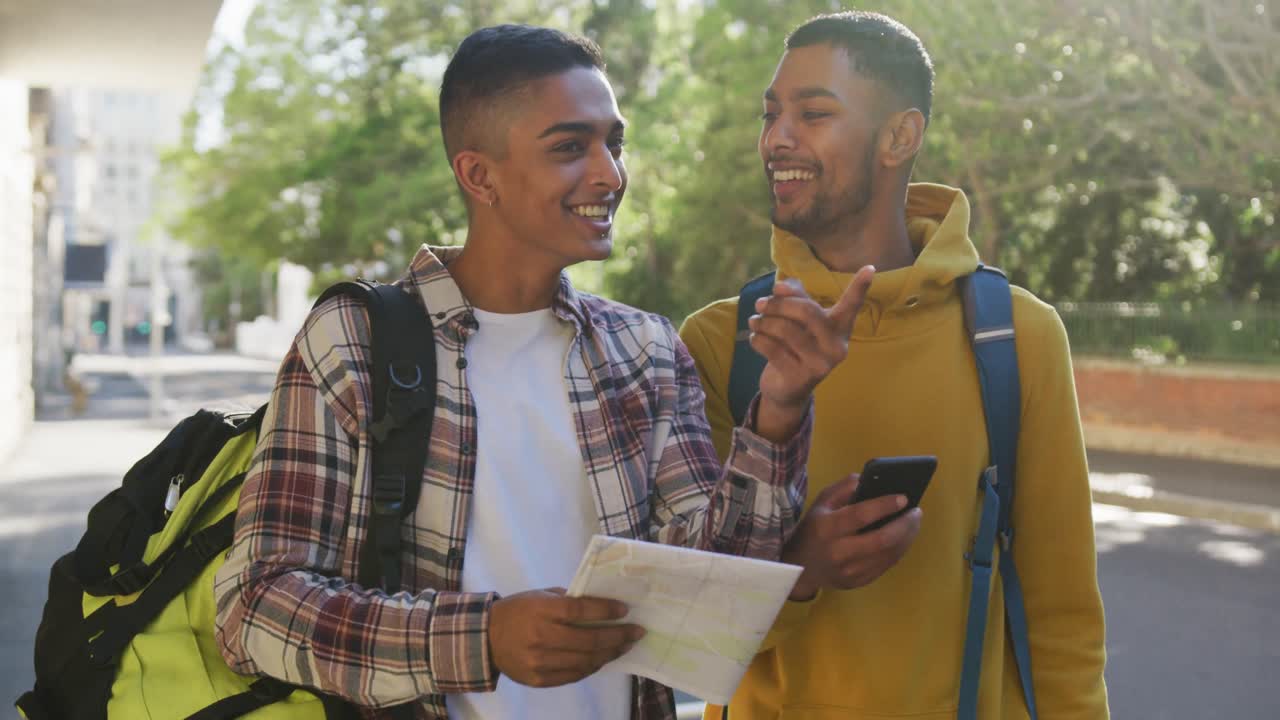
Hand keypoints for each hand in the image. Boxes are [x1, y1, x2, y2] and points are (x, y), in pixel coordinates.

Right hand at [488, 588, 644, 687]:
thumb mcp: (539, 595)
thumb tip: (601, 604)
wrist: (486, 639)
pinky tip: (603, 658)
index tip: (625, 610)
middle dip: (618, 636)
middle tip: (636, 632)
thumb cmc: (518, 610)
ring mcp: (540, 662)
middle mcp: (541, 637)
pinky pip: (574, 675)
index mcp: (541, 610)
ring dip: (610, 653)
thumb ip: (568, 600)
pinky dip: (592, 666)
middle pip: (588, 640)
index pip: (580, 611)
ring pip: (585, 661)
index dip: (605, 611)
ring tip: (624, 646)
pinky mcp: (540, 680)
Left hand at [749, 267, 874, 440]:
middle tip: (761, 303)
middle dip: (778, 304)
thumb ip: (793, 295)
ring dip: (763, 321)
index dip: (860, 287)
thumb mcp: (798, 318)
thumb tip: (781, 287)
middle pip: (806, 311)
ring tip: (754, 320)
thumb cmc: (795, 343)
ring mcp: (820, 364)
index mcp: (840, 327)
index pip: (851, 305)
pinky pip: (771, 348)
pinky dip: (757, 338)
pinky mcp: (800, 378)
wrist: (788, 387)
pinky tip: (755, 336)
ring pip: (785, 330)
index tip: (870, 267)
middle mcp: (837, 346)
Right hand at [782, 473, 922, 599]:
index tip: (904, 498)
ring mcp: (849, 571)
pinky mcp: (857, 582)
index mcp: (826, 528)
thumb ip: (844, 489)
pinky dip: (900, 549)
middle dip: (904, 524)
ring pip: (888, 555)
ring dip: (907, 537)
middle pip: (881, 539)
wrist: (800, 567)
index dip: (884, 506)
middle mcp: (838, 552)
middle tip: (916, 512)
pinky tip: (904, 537)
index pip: (860, 515)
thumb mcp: (821, 503)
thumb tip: (871, 480)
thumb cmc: (813, 529)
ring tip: (914, 522)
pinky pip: (886, 565)